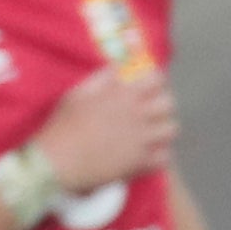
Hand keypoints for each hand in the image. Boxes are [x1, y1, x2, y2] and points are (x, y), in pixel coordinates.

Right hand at [34, 68, 176, 194]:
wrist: (58, 162)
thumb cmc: (63, 125)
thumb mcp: (79, 93)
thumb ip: (102, 78)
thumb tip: (118, 66)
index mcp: (123, 94)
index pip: (156, 79)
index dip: (155, 81)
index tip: (150, 85)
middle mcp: (137, 114)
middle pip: (168, 103)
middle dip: (162, 104)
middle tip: (152, 110)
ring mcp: (142, 139)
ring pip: (171, 129)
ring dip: (163, 129)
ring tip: (151, 132)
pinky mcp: (141, 163)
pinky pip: (165, 156)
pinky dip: (159, 154)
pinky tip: (148, 153)